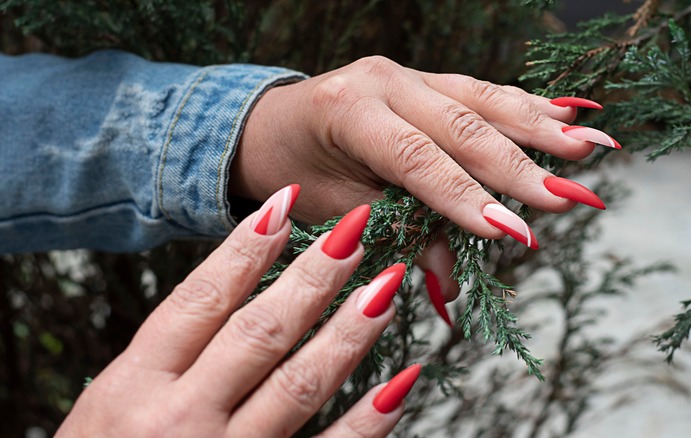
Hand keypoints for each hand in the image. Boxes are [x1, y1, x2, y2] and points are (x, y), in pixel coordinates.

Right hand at [58, 187, 418, 436]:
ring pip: (299, 383)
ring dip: (349, 331)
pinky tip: (400, 383)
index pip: (202, 298)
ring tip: (386, 287)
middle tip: (355, 232)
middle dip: (314, 277)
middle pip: (260, 331)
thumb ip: (166, 356)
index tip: (284, 205)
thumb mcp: (109, 404)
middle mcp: (179, 418)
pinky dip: (368, 421)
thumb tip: (232, 286)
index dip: (246, 247)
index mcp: (133, 385)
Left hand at [231, 56, 614, 231]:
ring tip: (588, 147)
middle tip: (569, 195)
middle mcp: (383, 81)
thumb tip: (453, 282)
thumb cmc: (295, 172)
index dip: (468, 198)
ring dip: (538, 127)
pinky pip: (479, 92)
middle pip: (462, 126)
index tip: (516, 232)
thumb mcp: (337, 210)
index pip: (419, 159)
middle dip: (519, 166)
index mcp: (350, 112)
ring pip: (481, 100)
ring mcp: (407, 74)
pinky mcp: (424, 79)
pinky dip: (523, 107)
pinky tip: (564, 114)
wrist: (266, 125)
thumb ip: (399, 232)